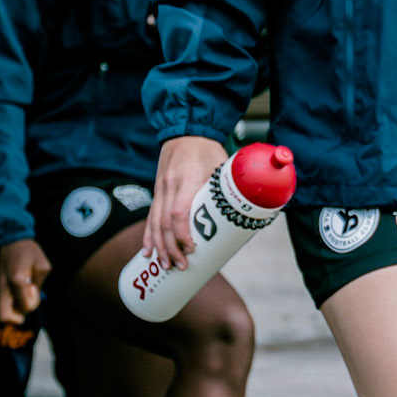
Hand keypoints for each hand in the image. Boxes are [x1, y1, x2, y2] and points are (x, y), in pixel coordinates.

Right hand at [0, 239, 49, 324]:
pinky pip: (0, 301)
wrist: (6, 238)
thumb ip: (39, 284)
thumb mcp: (42, 265)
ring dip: (13, 308)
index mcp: (16, 280)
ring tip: (20, 292)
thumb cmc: (28, 251)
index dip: (32, 303)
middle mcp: (2, 287)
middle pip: (3, 317)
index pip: (24, 308)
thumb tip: (31, 296)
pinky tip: (16, 287)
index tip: (32, 288)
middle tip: (24, 304)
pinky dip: (9, 301)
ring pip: (0, 310)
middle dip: (16, 318)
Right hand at [144, 136, 226, 269]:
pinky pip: (151, 216)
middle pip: (165, 223)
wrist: (186, 130)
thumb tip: (249, 215)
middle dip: (171, 247)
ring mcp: (161, 189)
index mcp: (187, 179)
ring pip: (155, 222)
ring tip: (165, 265)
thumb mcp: (222, 166)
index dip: (183, 234)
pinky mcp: (158, 191)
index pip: (179, 212)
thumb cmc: (208, 150)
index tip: (192, 249)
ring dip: (159, 246)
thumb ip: (230, 189)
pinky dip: (149, 235)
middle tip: (181, 266)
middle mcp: (170, 185)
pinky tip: (148, 251)